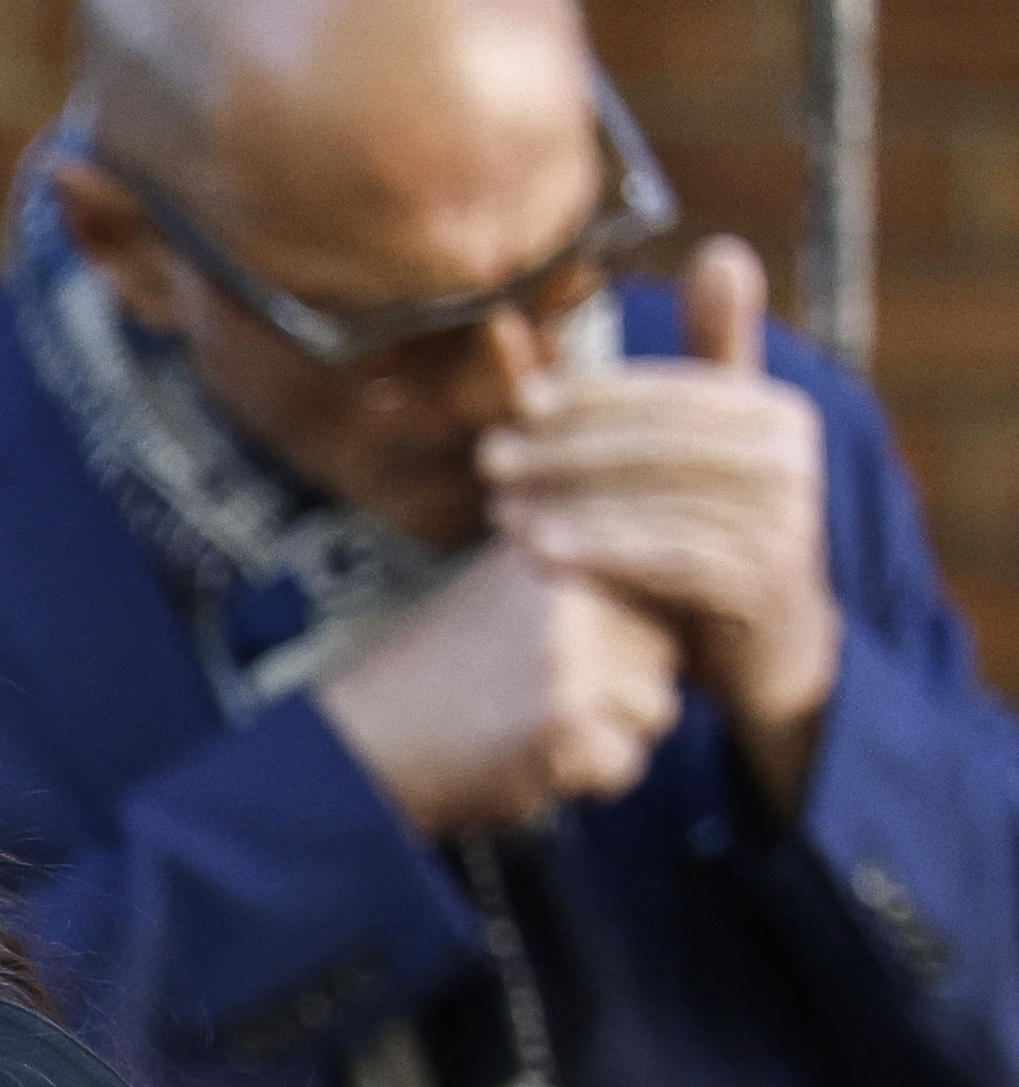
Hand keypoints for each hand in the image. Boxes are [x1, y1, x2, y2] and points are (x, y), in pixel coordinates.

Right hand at [316, 542, 684, 837]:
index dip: (630, 635)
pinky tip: (518, 759)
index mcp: (555, 542)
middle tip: (533, 695)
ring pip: (656, 709)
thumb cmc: (433, 676)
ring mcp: (567, 653)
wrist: (358, 743)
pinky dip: (581, 780)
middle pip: (666, 650)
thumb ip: (589, 571)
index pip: (661, 581)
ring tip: (525, 726)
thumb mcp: (504, 589)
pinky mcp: (563, 721)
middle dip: (619, 688)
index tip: (570, 658)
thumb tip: (697, 577)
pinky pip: (625, 765)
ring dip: (606, 736)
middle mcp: (566, 587)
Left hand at [480, 235, 842, 813]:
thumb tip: (720, 246)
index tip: (517, 402)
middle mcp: (789, 457)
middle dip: (565, 447)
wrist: (767, 648)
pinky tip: (537, 552)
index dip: (588, 394)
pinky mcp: (764, 581)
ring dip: (568, 501)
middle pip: (655, 441)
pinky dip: (600, 550)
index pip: (664, 390)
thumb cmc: (714, 535)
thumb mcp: (709, 446)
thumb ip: (705, 356)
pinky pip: (668, 556)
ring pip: (655, 498)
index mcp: (770, 411)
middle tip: (490, 455)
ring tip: (497, 509)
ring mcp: (784, 520)